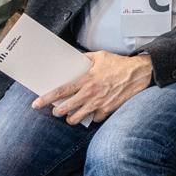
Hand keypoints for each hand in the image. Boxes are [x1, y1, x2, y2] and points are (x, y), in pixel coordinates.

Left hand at [33, 52, 151, 124]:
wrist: (140, 73)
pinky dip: (91, 117)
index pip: (61, 91)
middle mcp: (90, 94)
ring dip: (71, 118)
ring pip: (76, 118)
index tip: (36, 104)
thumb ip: (86, 58)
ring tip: (71, 115)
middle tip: (57, 111)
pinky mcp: (108, 110)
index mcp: (86, 80)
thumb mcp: (101, 56)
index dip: (46, 99)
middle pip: (65, 109)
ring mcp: (99, 103)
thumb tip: (75, 59)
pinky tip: (92, 112)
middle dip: (57, 112)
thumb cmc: (120, 64)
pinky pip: (94, 119)